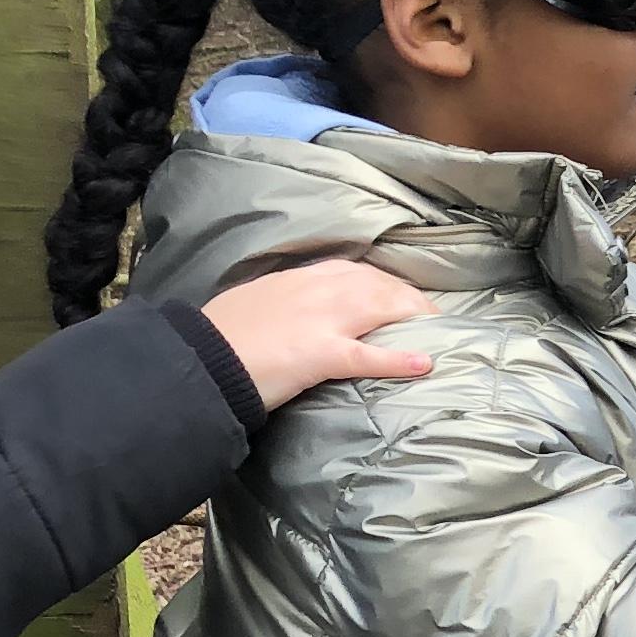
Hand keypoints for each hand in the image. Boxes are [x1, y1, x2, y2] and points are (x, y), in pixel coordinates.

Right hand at [199, 256, 438, 408]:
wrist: (200, 358)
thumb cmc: (221, 334)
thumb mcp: (255, 302)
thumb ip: (283, 302)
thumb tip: (295, 312)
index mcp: (299, 278)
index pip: (354, 272)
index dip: (383, 283)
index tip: (400, 295)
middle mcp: (316, 290)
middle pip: (376, 285)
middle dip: (408, 298)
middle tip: (430, 315)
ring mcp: (322, 320)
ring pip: (380, 308)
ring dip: (412, 316)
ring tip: (435, 328)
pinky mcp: (322, 353)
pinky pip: (369, 355)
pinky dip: (400, 359)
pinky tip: (425, 364)